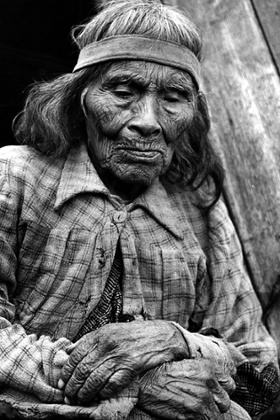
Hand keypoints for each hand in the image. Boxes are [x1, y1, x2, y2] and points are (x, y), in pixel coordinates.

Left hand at [59, 320, 187, 404]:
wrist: (159, 335)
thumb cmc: (132, 334)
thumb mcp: (109, 330)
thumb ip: (90, 340)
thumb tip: (69, 352)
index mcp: (99, 334)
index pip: (75, 356)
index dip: (66, 372)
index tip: (62, 382)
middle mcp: (107, 345)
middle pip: (82, 370)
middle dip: (72, 387)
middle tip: (68, 396)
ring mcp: (119, 356)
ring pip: (94, 380)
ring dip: (85, 394)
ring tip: (80, 400)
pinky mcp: (131, 367)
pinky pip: (112, 384)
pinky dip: (103, 393)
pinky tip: (99, 396)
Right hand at [138, 359, 233, 418]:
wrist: (146, 381)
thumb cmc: (163, 372)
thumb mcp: (187, 365)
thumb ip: (203, 373)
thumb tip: (213, 383)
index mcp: (208, 369)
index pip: (230, 385)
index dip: (221, 392)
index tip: (214, 395)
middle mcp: (209, 383)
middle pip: (225, 403)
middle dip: (216, 405)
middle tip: (203, 405)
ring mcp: (203, 400)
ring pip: (216, 415)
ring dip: (207, 415)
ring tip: (194, 411)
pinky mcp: (194, 414)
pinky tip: (189, 416)